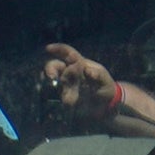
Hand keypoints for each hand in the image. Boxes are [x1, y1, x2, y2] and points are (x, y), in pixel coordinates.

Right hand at [36, 42, 154, 130]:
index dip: (57, 49)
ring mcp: (66, 85)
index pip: (67, 53)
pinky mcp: (65, 96)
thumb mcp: (105, 80)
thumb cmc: (106, 88)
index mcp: (80, 64)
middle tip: (52, 77)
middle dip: (50, 68)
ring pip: (53, 79)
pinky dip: (54, 94)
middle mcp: (70, 73)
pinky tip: (59, 98)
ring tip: (54, 87)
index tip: (48, 48)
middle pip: (55, 65)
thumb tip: (87, 70)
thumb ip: (98, 74)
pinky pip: (55, 94)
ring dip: (49, 81)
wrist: (106, 106)